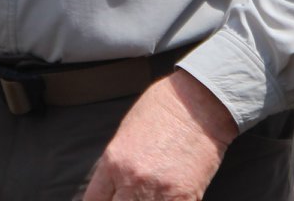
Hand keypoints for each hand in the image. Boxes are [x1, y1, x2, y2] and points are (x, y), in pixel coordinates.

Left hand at [81, 71, 236, 200]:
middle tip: (131, 195)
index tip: (110, 199)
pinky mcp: (184, 197)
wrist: (199, 102)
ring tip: (151, 194)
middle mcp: (132, 179)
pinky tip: (169, 197)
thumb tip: (114, 184)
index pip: (94, 199)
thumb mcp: (127, 131)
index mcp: (114, 160)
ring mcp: (158, 191)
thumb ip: (118, 162)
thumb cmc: (163, 108)